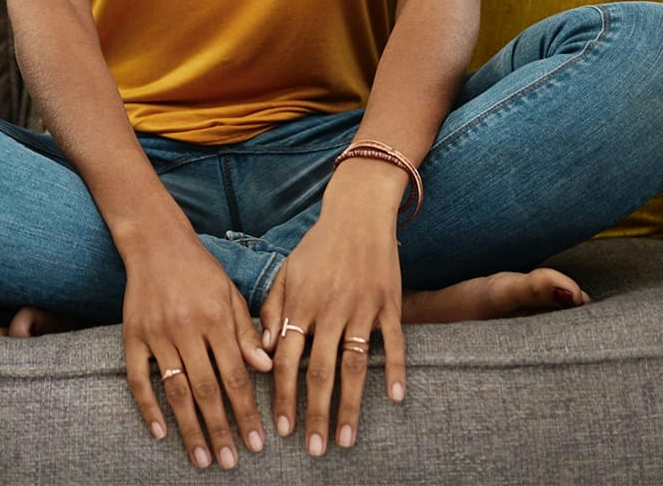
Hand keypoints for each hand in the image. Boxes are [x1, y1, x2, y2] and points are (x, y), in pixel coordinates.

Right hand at [122, 234, 273, 468]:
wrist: (155, 242)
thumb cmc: (200, 270)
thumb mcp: (231, 295)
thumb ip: (248, 333)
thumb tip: (268, 370)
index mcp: (216, 320)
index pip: (235, 377)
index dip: (247, 413)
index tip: (256, 443)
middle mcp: (186, 329)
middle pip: (206, 390)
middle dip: (221, 430)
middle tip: (231, 462)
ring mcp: (156, 333)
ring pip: (175, 390)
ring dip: (189, 428)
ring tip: (202, 458)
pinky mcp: (132, 335)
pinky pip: (138, 378)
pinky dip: (147, 407)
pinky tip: (159, 432)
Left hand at [255, 209, 407, 454]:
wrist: (357, 214)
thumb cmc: (317, 247)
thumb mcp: (287, 274)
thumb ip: (273, 311)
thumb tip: (266, 354)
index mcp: (300, 305)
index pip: (288, 361)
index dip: (284, 397)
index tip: (282, 429)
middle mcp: (329, 310)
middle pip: (320, 372)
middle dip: (315, 414)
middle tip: (313, 448)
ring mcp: (361, 308)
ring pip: (354, 365)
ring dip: (350, 406)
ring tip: (345, 439)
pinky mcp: (388, 304)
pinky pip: (394, 343)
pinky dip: (396, 370)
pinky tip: (395, 398)